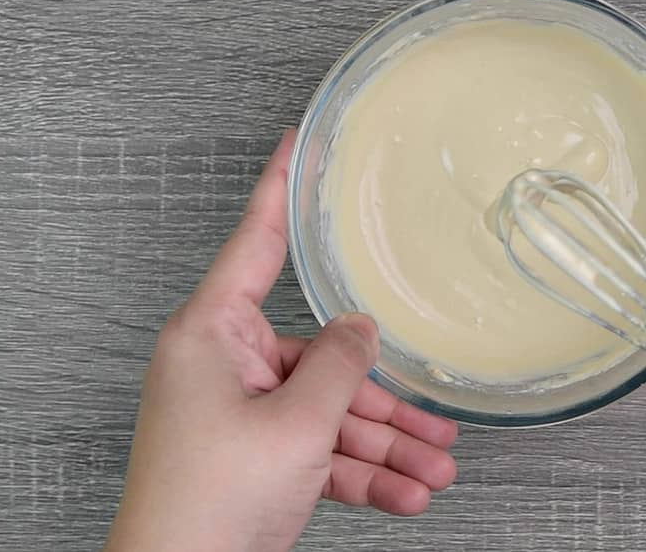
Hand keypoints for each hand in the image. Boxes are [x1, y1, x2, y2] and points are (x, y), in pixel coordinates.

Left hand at [104, 130, 458, 551]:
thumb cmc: (207, 503)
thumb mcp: (295, 425)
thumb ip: (340, 367)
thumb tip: (362, 329)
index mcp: (212, 335)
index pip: (255, 242)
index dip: (280, 189)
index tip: (297, 143)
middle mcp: (224, 366)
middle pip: (322, 357)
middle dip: (385, 401)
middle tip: (438, 417)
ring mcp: (240, 414)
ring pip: (330, 414)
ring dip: (387, 447)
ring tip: (436, 470)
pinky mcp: (255, 456)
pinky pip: (320, 452)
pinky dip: (364, 475)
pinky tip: (407, 495)